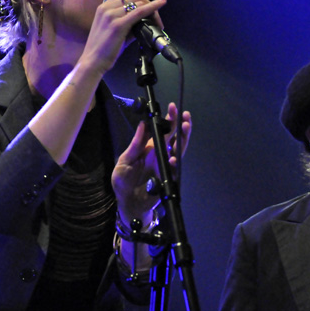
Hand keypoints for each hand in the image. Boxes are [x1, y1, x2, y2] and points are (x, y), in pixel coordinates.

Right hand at [79, 0, 166, 76]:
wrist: (92, 62)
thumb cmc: (103, 49)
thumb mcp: (114, 30)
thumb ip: (128, 24)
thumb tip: (144, 22)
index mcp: (103, 7)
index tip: (148, 7)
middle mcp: (106, 7)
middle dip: (148, 3)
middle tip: (156, 17)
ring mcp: (111, 15)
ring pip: (139, 2)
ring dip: (152, 9)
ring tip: (157, 22)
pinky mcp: (118, 25)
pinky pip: (139, 11)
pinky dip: (153, 6)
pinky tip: (162, 3)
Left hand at [112, 102, 191, 226]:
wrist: (128, 203)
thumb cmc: (124, 181)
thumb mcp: (125, 160)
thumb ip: (135, 144)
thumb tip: (143, 125)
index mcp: (150, 148)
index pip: (162, 131)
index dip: (168, 120)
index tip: (171, 108)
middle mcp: (160, 155)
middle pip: (174, 137)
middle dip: (180, 125)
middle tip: (183, 113)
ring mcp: (166, 166)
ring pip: (179, 150)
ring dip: (183, 138)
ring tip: (185, 126)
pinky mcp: (168, 179)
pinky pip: (175, 170)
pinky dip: (175, 164)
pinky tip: (173, 158)